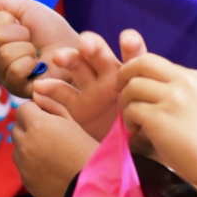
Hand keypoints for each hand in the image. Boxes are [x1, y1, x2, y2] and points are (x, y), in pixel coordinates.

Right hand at [0, 0, 79, 97]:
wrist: (74, 49)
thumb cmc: (52, 31)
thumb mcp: (28, 10)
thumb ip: (3, 4)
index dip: (7, 18)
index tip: (21, 22)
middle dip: (20, 33)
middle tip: (32, 39)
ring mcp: (4, 74)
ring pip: (4, 54)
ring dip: (27, 49)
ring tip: (36, 53)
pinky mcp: (16, 89)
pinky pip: (14, 71)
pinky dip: (30, 64)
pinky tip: (38, 66)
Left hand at [12, 101, 99, 196]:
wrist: (92, 181)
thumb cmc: (85, 147)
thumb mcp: (71, 120)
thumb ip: (50, 104)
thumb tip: (35, 94)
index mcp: (37, 125)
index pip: (22, 109)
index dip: (34, 111)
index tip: (46, 117)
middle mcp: (25, 144)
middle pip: (16, 128)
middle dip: (28, 128)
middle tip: (48, 135)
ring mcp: (23, 165)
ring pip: (17, 148)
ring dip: (28, 146)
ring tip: (50, 152)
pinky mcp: (25, 180)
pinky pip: (22, 166)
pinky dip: (31, 164)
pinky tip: (49, 167)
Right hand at [33, 29, 147, 140]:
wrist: (135, 156)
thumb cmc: (150, 132)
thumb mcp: (155, 117)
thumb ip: (151, 106)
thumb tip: (157, 98)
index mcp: (133, 74)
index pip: (133, 54)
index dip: (130, 44)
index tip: (127, 40)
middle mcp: (110, 74)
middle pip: (98, 51)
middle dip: (91, 44)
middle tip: (85, 46)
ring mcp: (92, 89)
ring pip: (77, 65)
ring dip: (68, 58)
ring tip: (59, 58)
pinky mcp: (78, 106)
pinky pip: (62, 93)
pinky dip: (49, 88)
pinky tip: (39, 87)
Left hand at [117, 30, 196, 194]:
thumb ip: (177, 92)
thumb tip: (143, 88)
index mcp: (194, 77)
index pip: (154, 60)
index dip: (136, 71)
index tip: (130, 85)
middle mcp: (184, 81)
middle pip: (140, 63)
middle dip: (124, 76)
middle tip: (120, 94)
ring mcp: (172, 98)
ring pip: (132, 87)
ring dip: (126, 105)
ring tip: (135, 123)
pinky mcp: (160, 117)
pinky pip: (132, 110)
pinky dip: (130, 122)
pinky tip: (139, 135)